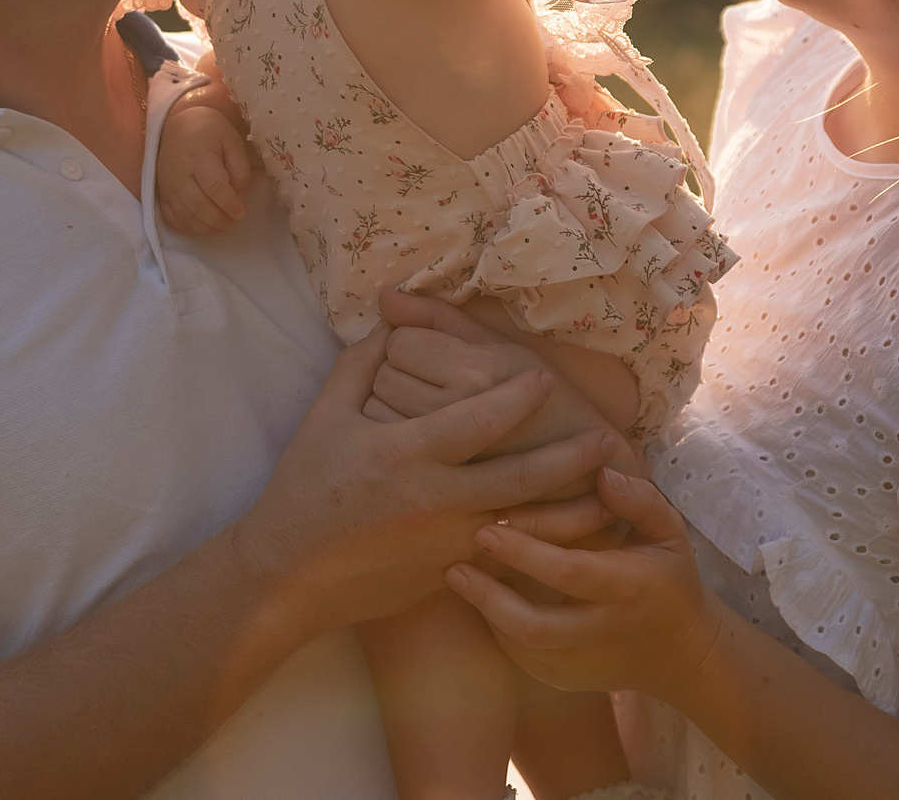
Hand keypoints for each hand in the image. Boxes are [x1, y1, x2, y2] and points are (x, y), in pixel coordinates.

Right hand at [156, 101, 252, 234]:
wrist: (179, 125)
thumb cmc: (211, 133)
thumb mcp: (233, 143)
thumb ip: (240, 171)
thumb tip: (239, 201)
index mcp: (199, 155)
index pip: (214, 185)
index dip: (229, 203)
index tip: (241, 213)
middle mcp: (179, 172)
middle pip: (197, 204)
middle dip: (219, 219)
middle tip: (234, 222)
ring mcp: (167, 185)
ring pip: (184, 216)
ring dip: (205, 228)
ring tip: (223, 228)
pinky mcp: (161, 193)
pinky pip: (170, 218)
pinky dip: (188, 228)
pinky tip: (204, 227)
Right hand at [232, 325, 620, 637]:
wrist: (289, 574)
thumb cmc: (306, 488)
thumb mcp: (326, 415)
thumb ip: (360, 364)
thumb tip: (390, 323)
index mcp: (407, 454)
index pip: (477, 419)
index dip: (516, 397)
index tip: (545, 377)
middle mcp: (436, 500)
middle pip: (520, 478)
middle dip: (568, 458)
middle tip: (605, 438)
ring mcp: (447, 544)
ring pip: (526, 526)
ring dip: (571, 510)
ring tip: (610, 491)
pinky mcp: (450, 574)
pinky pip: (508, 557)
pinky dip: (544, 545)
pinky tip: (573, 536)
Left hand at [368, 289, 642, 479]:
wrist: (589, 477)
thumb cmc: (547, 404)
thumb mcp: (504, 351)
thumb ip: (441, 320)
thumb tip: (384, 296)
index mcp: (475, 374)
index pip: (401, 341)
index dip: (408, 342)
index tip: (425, 352)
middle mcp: (454, 417)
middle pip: (384, 375)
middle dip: (394, 372)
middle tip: (419, 380)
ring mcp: (440, 463)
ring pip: (378, 413)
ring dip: (387, 406)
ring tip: (420, 410)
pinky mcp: (435, 498)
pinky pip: (386, 457)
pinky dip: (391, 443)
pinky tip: (415, 445)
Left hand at [445, 467, 721, 698]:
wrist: (679, 654)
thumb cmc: (668, 575)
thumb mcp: (669, 531)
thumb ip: (639, 500)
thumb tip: (600, 472)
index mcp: (628, 587)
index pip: (569, 572)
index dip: (525, 553)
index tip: (486, 526)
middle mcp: (602, 632)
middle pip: (535, 626)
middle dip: (488, 596)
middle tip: (453, 562)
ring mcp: (580, 664)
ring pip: (520, 649)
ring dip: (484, 613)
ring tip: (456, 574)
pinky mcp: (563, 681)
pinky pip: (519, 659)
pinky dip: (495, 629)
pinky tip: (477, 597)